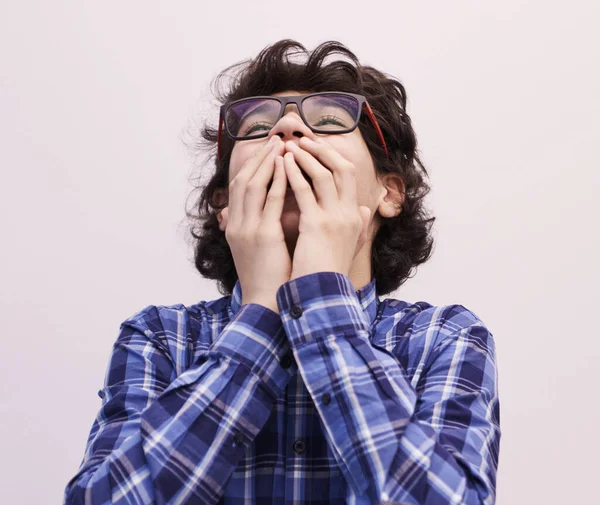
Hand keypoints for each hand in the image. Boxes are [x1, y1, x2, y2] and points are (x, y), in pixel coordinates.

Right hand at [218, 136, 289, 313]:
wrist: (265, 305)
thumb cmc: (267, 279)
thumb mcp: (257, 250)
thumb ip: (259, 227)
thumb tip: (267, 212)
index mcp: (234, 228)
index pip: (239, 188)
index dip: (251, 166)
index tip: (266, 150)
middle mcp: (236, 225)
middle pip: (242, 180)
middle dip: (258, 157)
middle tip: (275, 140)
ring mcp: (247, 229)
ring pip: (253, 185)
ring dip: (267, 162)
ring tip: (282, 146)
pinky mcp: (262, 236)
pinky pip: (270, 200)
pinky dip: (278, 180)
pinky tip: (289, 167)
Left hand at [283, 138, 370, 280]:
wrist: (322, 295)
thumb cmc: (329, 272)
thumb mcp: (349, 246)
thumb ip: (359, 226)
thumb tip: (366, 210)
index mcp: (355, 217)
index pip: (349, 175)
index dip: (332, 156)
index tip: (315, 146)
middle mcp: (350, 214)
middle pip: (341, 168)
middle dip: (321, 149)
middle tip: (302, 138)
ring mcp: (335, 218)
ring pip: (323, 174)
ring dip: (305, 157)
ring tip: (288, 146)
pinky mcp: (317, 225)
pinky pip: (305, 190)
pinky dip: (293, 173)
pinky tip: (281, 164)